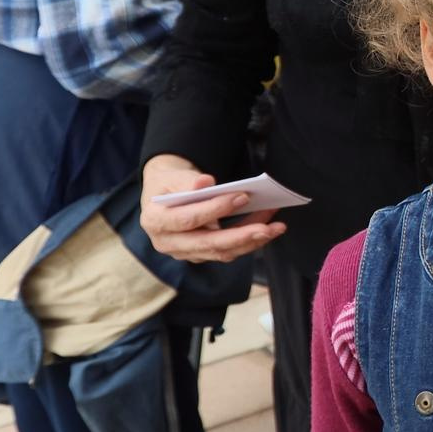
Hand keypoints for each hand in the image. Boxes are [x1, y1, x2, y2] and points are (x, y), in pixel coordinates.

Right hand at [140, 153, 286, 262]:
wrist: (165, 194)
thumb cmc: (170, 184)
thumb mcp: (173, 177)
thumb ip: (188, 182)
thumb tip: (206, 182)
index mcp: (156, 222)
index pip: (187, 220)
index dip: (214, 209)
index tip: (241, 196)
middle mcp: (168, 243)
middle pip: (208, 244)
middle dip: (241, 237)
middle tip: (267, 228)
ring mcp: (186, 253)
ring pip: (223, 252)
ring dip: (252, 241)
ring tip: (276, 227)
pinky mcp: (202, 254)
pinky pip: (229, 250)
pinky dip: (250, 240)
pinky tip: (268, 227)